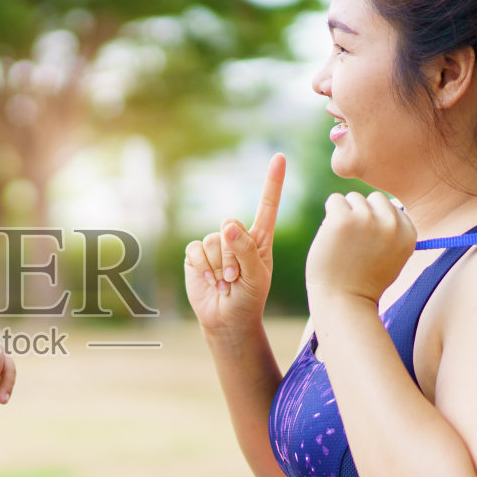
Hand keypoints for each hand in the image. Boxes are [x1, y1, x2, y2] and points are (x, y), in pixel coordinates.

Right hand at [185, 152, 285, 337]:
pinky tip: (210, 280)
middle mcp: (237, 237)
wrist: (227, 319)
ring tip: (225, 283)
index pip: (267, 205)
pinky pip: (196, 249)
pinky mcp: (196, 255)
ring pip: (213, 241)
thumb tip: (227, 226)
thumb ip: (245, 251)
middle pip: (230, 225)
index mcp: (260, 238)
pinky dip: (203, 267)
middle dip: (233, 254)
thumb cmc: (249, 298)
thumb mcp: (256, 276)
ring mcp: (216, 245)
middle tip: (236, 278)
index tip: (279, 157)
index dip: (273, 182)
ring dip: (219, 266)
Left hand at [304, 191, 415, 312]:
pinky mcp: (343, 219)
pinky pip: (334, 200)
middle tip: (354, 242)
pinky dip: (330, 214)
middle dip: (361, 213)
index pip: (390, 207)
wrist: (344, 300)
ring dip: (344, 214)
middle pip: (373, 199)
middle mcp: (391, 223)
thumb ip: (394, 232)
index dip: (376, 223)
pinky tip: (331, 236)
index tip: (368, 244)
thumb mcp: (393, 257)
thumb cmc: (365, 282)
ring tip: (343, 242)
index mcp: (408, 232)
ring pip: (353, 198)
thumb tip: (388, 202)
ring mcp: (367, 219)